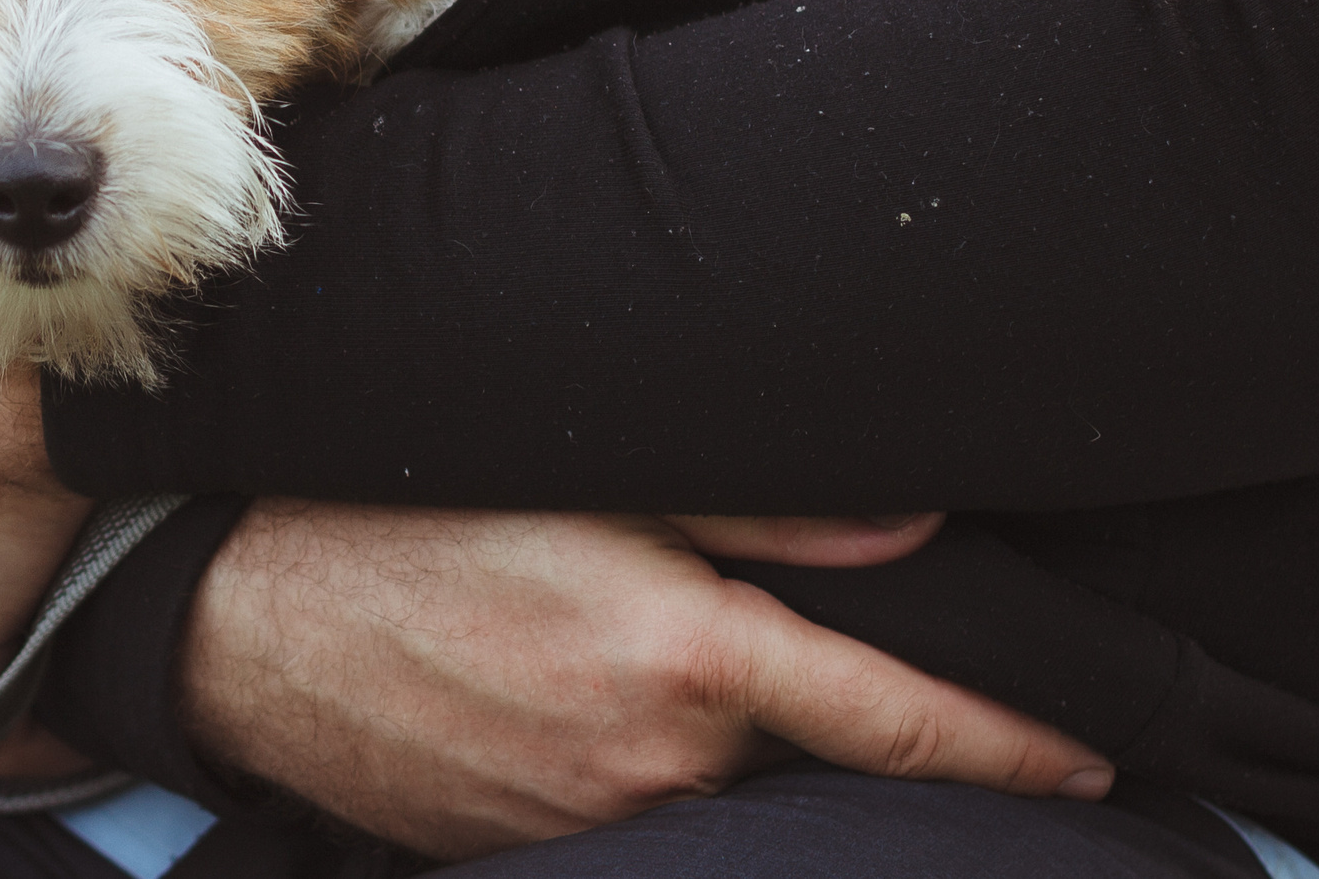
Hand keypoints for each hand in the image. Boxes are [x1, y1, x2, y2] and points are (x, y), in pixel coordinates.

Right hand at [181, 502, 1112, 859]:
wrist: (234, 615)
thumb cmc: (393, 520)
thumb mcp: (580, 478)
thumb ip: (761, 514)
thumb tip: (910, 538)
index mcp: (682, 661)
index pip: (896, 720)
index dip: (1008, 744)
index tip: (1084, 758)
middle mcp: (648, 763)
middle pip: (788, 747)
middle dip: (788, 699)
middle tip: (698, 612)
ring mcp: (580, 819)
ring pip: (696, 780)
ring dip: (685, 725)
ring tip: (582, 631)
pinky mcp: (515, 846)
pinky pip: (608, 808)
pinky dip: (607, 756)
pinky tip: (529, 684)